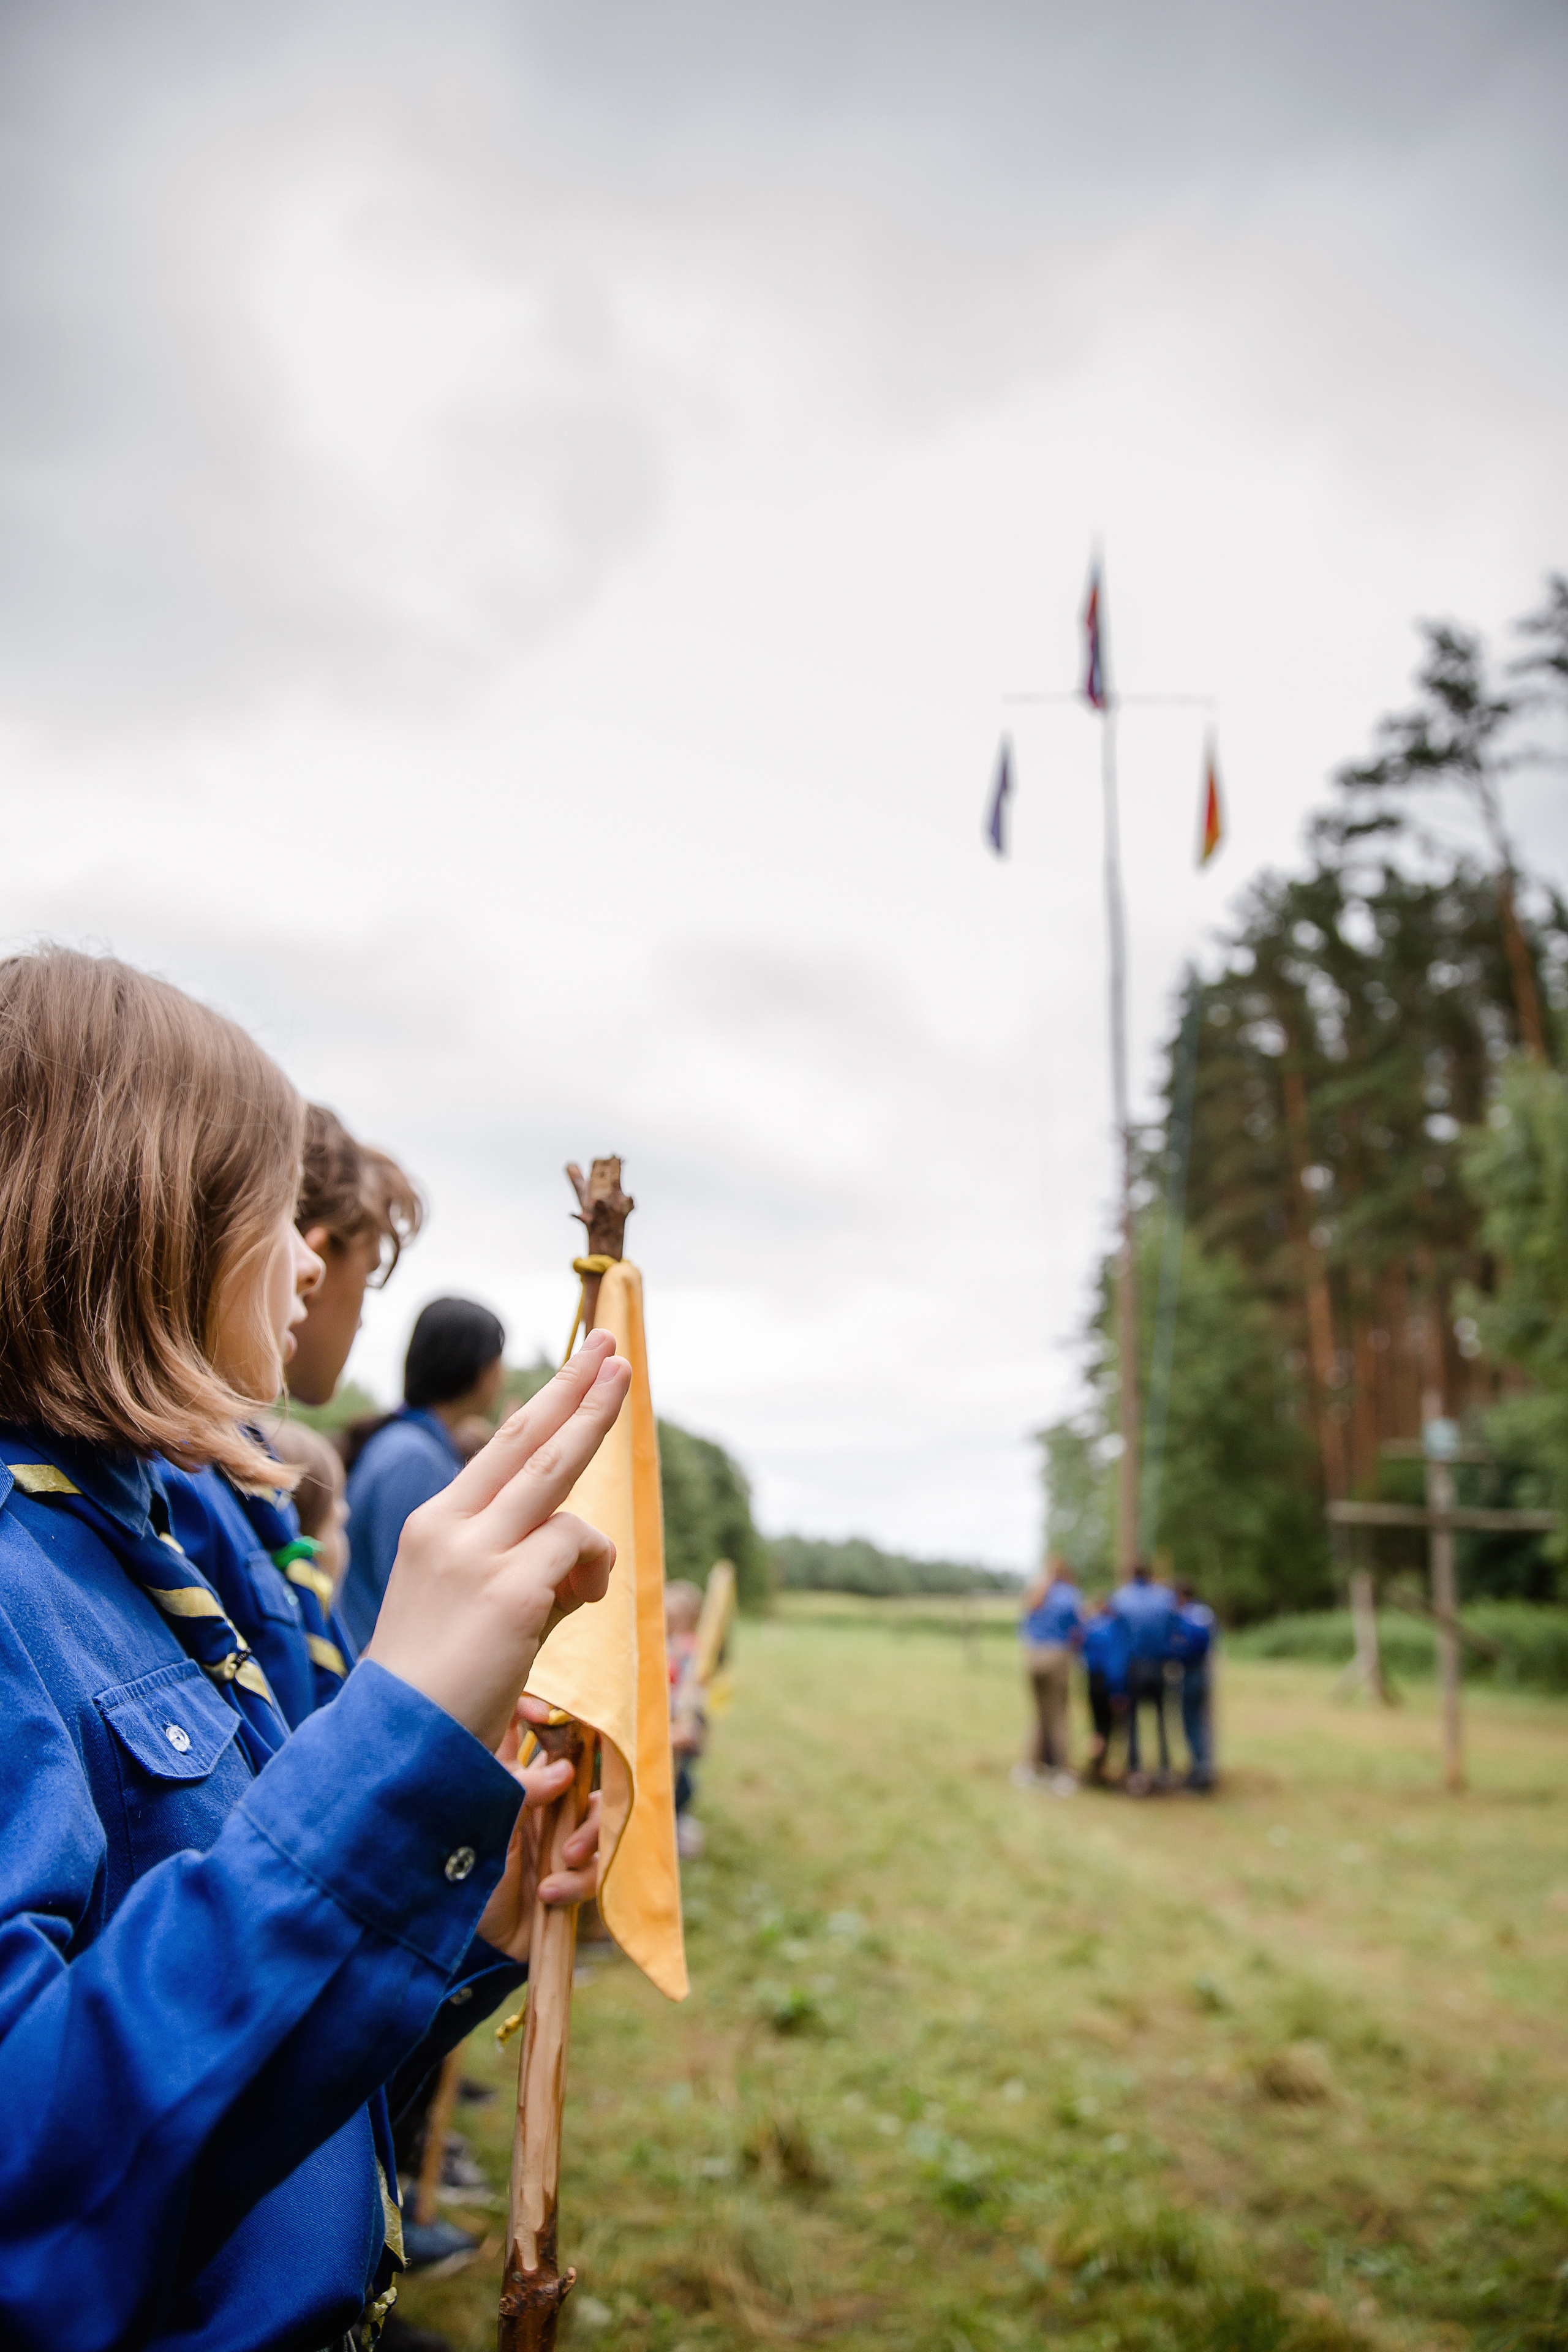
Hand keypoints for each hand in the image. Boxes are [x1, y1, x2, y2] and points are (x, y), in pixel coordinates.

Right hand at [363, 1330, 630, 1748]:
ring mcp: (477, 1552)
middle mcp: (450, 1525)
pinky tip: (580, 1605)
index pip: (498, 1448)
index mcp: (434, 1525)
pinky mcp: (509, 1588)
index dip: (543, 1404)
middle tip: (612, 1345)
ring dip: (597, 1432)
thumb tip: (580, 1558)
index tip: (575, 1370)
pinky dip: (594, 1571)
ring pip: (556, 1470)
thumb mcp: (468, 1607)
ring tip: (609, 1445)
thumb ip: (521, 1568)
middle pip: (528, 1437)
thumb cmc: (435, 1690)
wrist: (397, 1747)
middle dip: (578, 1385)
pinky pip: (579, 1546)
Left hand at [476, 1698, 601, 1960]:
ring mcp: (560, 1836)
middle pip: (580, 1768)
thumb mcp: (482, 1825)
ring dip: (587, 1836)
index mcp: (511, 1780)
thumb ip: (520, 1791)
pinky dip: (577, 1881)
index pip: (530, 1730)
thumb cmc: (459, 1877)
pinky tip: (549, 1893)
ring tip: (563, 1859)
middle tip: (568, 1786)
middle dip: (579, 1781)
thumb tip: (566, 1770)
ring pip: (600, 1814)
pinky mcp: (574, 1875)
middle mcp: (541, 1801)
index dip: (540, 1711)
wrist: (465, 1943)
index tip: (542, 1712)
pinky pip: (596, 1867)